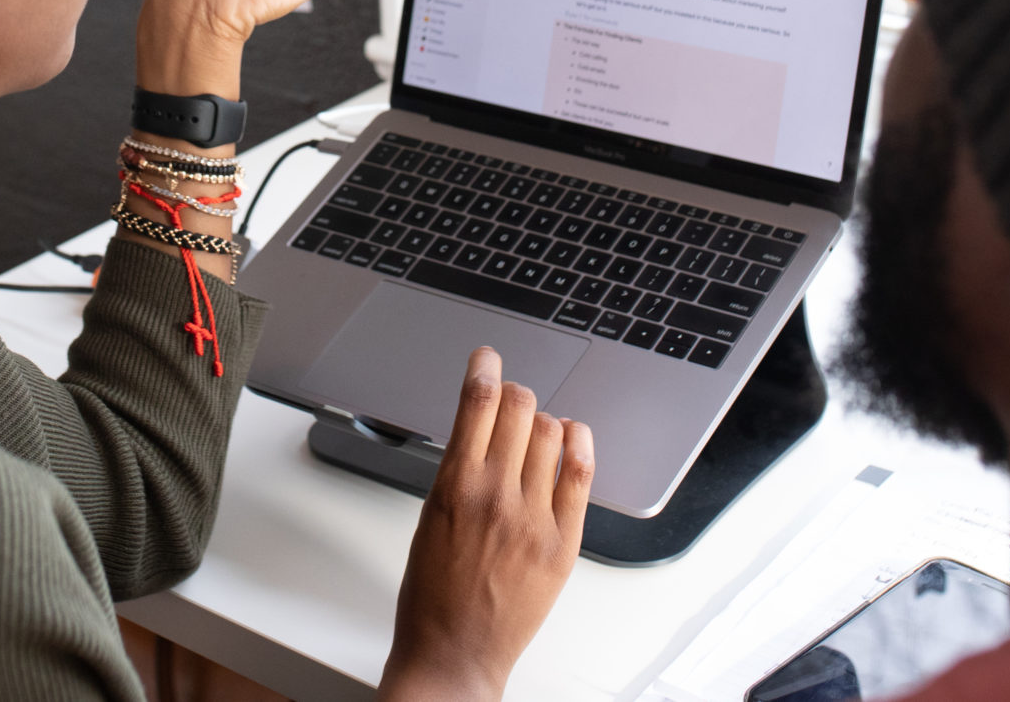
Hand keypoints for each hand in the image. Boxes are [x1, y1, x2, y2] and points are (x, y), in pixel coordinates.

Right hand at [380, 349, 592, 701]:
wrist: (454, 653)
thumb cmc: (432, 593)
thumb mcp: (429, 517)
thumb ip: (458, 471)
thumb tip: (481, 427)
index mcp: (454, 486)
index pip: (477, 402)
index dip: (484, 368)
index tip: (486, 357)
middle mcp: (497, 496)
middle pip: (521, 408)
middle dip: (515, 393)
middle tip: (511, 396)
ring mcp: (535, 519)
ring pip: (552, 433)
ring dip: (544, 419)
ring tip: (537, 427)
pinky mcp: (564, 543)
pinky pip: (580, 474)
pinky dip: (579, 444)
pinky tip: (573, 436)